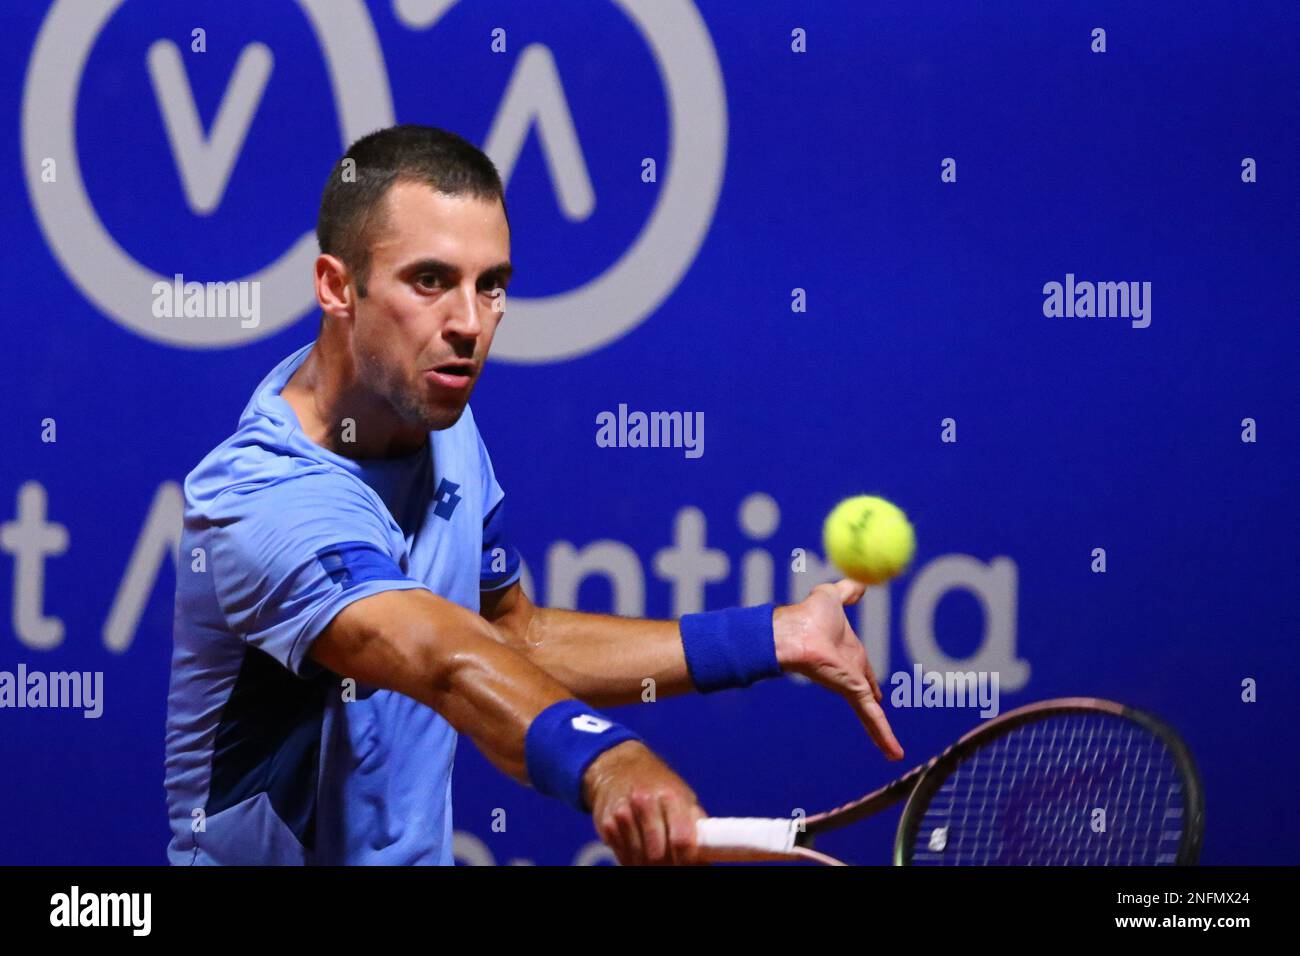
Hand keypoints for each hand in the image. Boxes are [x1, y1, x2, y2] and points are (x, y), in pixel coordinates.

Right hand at [583, 739, 706, 864]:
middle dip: (669, 866)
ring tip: (659, 861)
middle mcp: (645, 803)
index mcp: (671, 796)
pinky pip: (622, 857)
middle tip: (674, 865)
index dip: (688, 860)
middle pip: (658, 855)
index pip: (682, 840)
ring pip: (639, 859)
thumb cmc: (659, 785)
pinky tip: (640, 853)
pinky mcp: (607, 824)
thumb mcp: (683, 795)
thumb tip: (712, 851)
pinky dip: (633, 861)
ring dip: (649, 866)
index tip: (692, 865)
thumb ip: (695, 822)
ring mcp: (623, 814)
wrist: (619, 767)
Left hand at [774, 578, 903, 759]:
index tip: (875, 689)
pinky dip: (884, 736)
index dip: (869, 678)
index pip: (861, 668)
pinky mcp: (852, 692)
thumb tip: (861, 584)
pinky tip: (895, 754)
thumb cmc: (808, 614)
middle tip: (881, 719)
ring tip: (894, 754)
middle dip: (874, 710)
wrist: (796, 631)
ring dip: (882, 735)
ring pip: (871, 714)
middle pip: (867, 695)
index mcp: (848, 651)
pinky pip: (873, 717)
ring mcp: (851, 684)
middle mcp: (849, 671)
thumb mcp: (832, 596)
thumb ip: (846, 591)